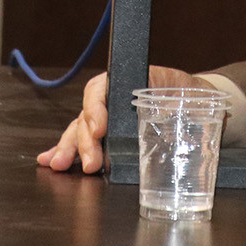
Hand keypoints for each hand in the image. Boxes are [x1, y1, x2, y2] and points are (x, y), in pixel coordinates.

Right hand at [36, 65, 209, 173]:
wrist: (195, 100)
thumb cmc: (190, 93)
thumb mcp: (186, 91)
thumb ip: (178, 102)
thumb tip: (174, 116)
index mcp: (127, 81)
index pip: (100, 91)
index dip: (96, 110)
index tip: (99, 129)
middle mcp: (111, 98)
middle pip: (87, 116)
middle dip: (84, 141)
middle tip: (90, 164)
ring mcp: (106, 116)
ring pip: (80, 130)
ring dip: (69, 148)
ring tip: (59, 164)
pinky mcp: (107, 133)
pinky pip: (82, 140)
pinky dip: (66, 150)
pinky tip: (50, 160)